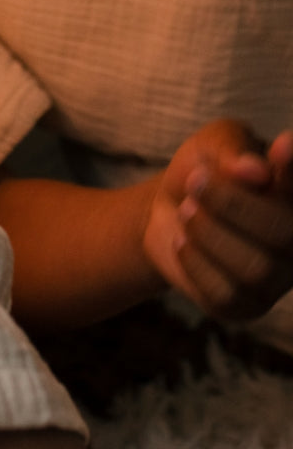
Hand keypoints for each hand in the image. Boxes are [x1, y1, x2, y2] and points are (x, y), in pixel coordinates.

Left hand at [144, 119, 292, 320]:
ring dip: (209, 233)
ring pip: (254, 268)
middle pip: (283, 233)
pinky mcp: (245, 305)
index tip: (280, 144)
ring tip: (187, 210)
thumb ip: (233, 151)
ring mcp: (276, 278)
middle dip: (230, 203)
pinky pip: (225, 293)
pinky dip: (196, 262)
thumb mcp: (214, 144)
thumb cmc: (203, 170)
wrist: (168, 209)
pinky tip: (183, 241)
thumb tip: (256, 172)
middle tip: (196, 182)